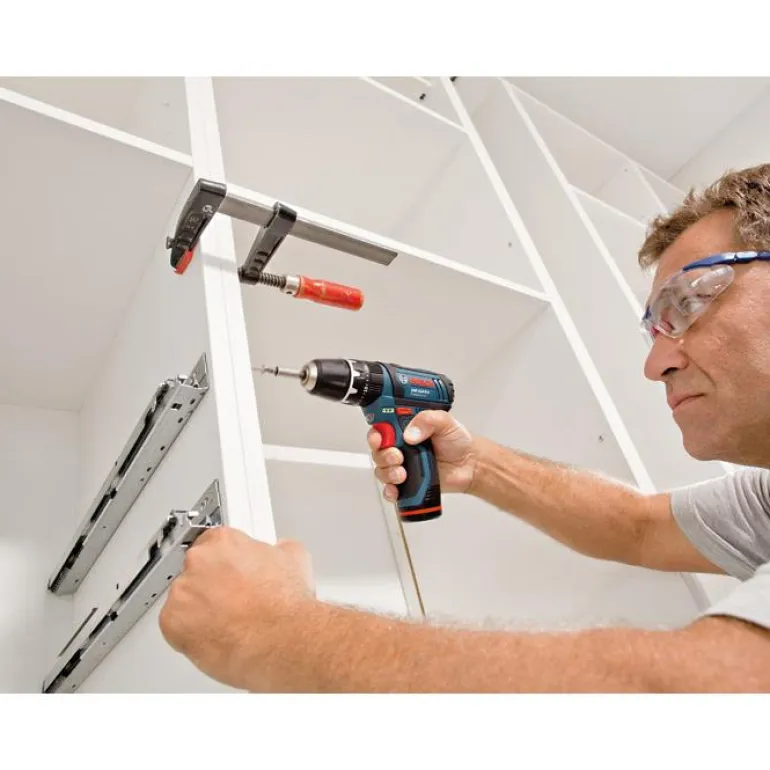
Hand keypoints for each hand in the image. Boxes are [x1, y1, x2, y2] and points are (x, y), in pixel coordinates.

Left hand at [158, 527, 316, 691]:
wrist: (283, 640)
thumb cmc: (287, 605)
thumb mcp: (294, 558)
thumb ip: (276, 550)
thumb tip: (278, 552)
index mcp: (224, 540)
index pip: (213, 544)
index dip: (225, 563)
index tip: (231, 574)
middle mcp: (199, 560)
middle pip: (196, 571)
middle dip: (213, 585)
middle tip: (234, 602)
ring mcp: (183, 591)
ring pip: (184, 599)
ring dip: (200, 610)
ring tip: (229, 624)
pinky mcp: (172, 622)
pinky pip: (174, 627)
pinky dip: (190, 634)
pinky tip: (216, 637)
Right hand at [367, 410, 477, 502]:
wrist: (470, 464)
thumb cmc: (457, 442)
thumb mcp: (445, 422)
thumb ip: (428, 419)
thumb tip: (411, 433)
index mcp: (404, 428)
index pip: (381, 429)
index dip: (375, 434)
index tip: (379, 439)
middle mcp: (400, 447)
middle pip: (378, 451)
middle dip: (383, 455)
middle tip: (398, 457)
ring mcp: (403, 466)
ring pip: (382, 470)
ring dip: (387, 473)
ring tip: (402, 473)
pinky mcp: (407, 484)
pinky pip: (390, 490)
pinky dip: (389, 491)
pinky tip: (396, 490)